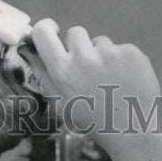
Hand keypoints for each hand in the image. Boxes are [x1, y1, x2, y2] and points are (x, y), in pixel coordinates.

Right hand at [23, 20, 161, 160]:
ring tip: (109, 81)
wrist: (133, 132)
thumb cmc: (94, 121)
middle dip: (79, 46)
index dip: (46, 28)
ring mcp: (110, 53)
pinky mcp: (131, 52)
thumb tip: (27, 49)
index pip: (43, 32)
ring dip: (101, 55)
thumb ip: (43, 74)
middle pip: (75, 32)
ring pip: (100, 41)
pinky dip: (121, 60)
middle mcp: (85, 58)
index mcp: (63, 72)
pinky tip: (125, 80)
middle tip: (88, 71)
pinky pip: (120, 48)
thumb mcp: (62, 104)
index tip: (53, 31)